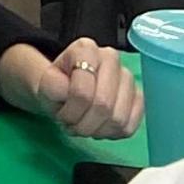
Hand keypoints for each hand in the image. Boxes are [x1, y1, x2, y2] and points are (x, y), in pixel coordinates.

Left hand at [2, 36, 143, 142]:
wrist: (64, 91)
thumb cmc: (57, 86)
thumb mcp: (45, 85)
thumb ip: (52, 85)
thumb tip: (66, 91)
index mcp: (86, 49)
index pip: (83, 91)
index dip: (70, 112)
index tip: (61, 115)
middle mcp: (111, 58)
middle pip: (103, 105)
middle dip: (84, 124)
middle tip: (73, 125)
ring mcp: (128, 78)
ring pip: (118, 118)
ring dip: (97, 131)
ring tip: (85, 125)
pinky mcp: (138, 98)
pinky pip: (130, 126)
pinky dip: (112, 133)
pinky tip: (99, 127)